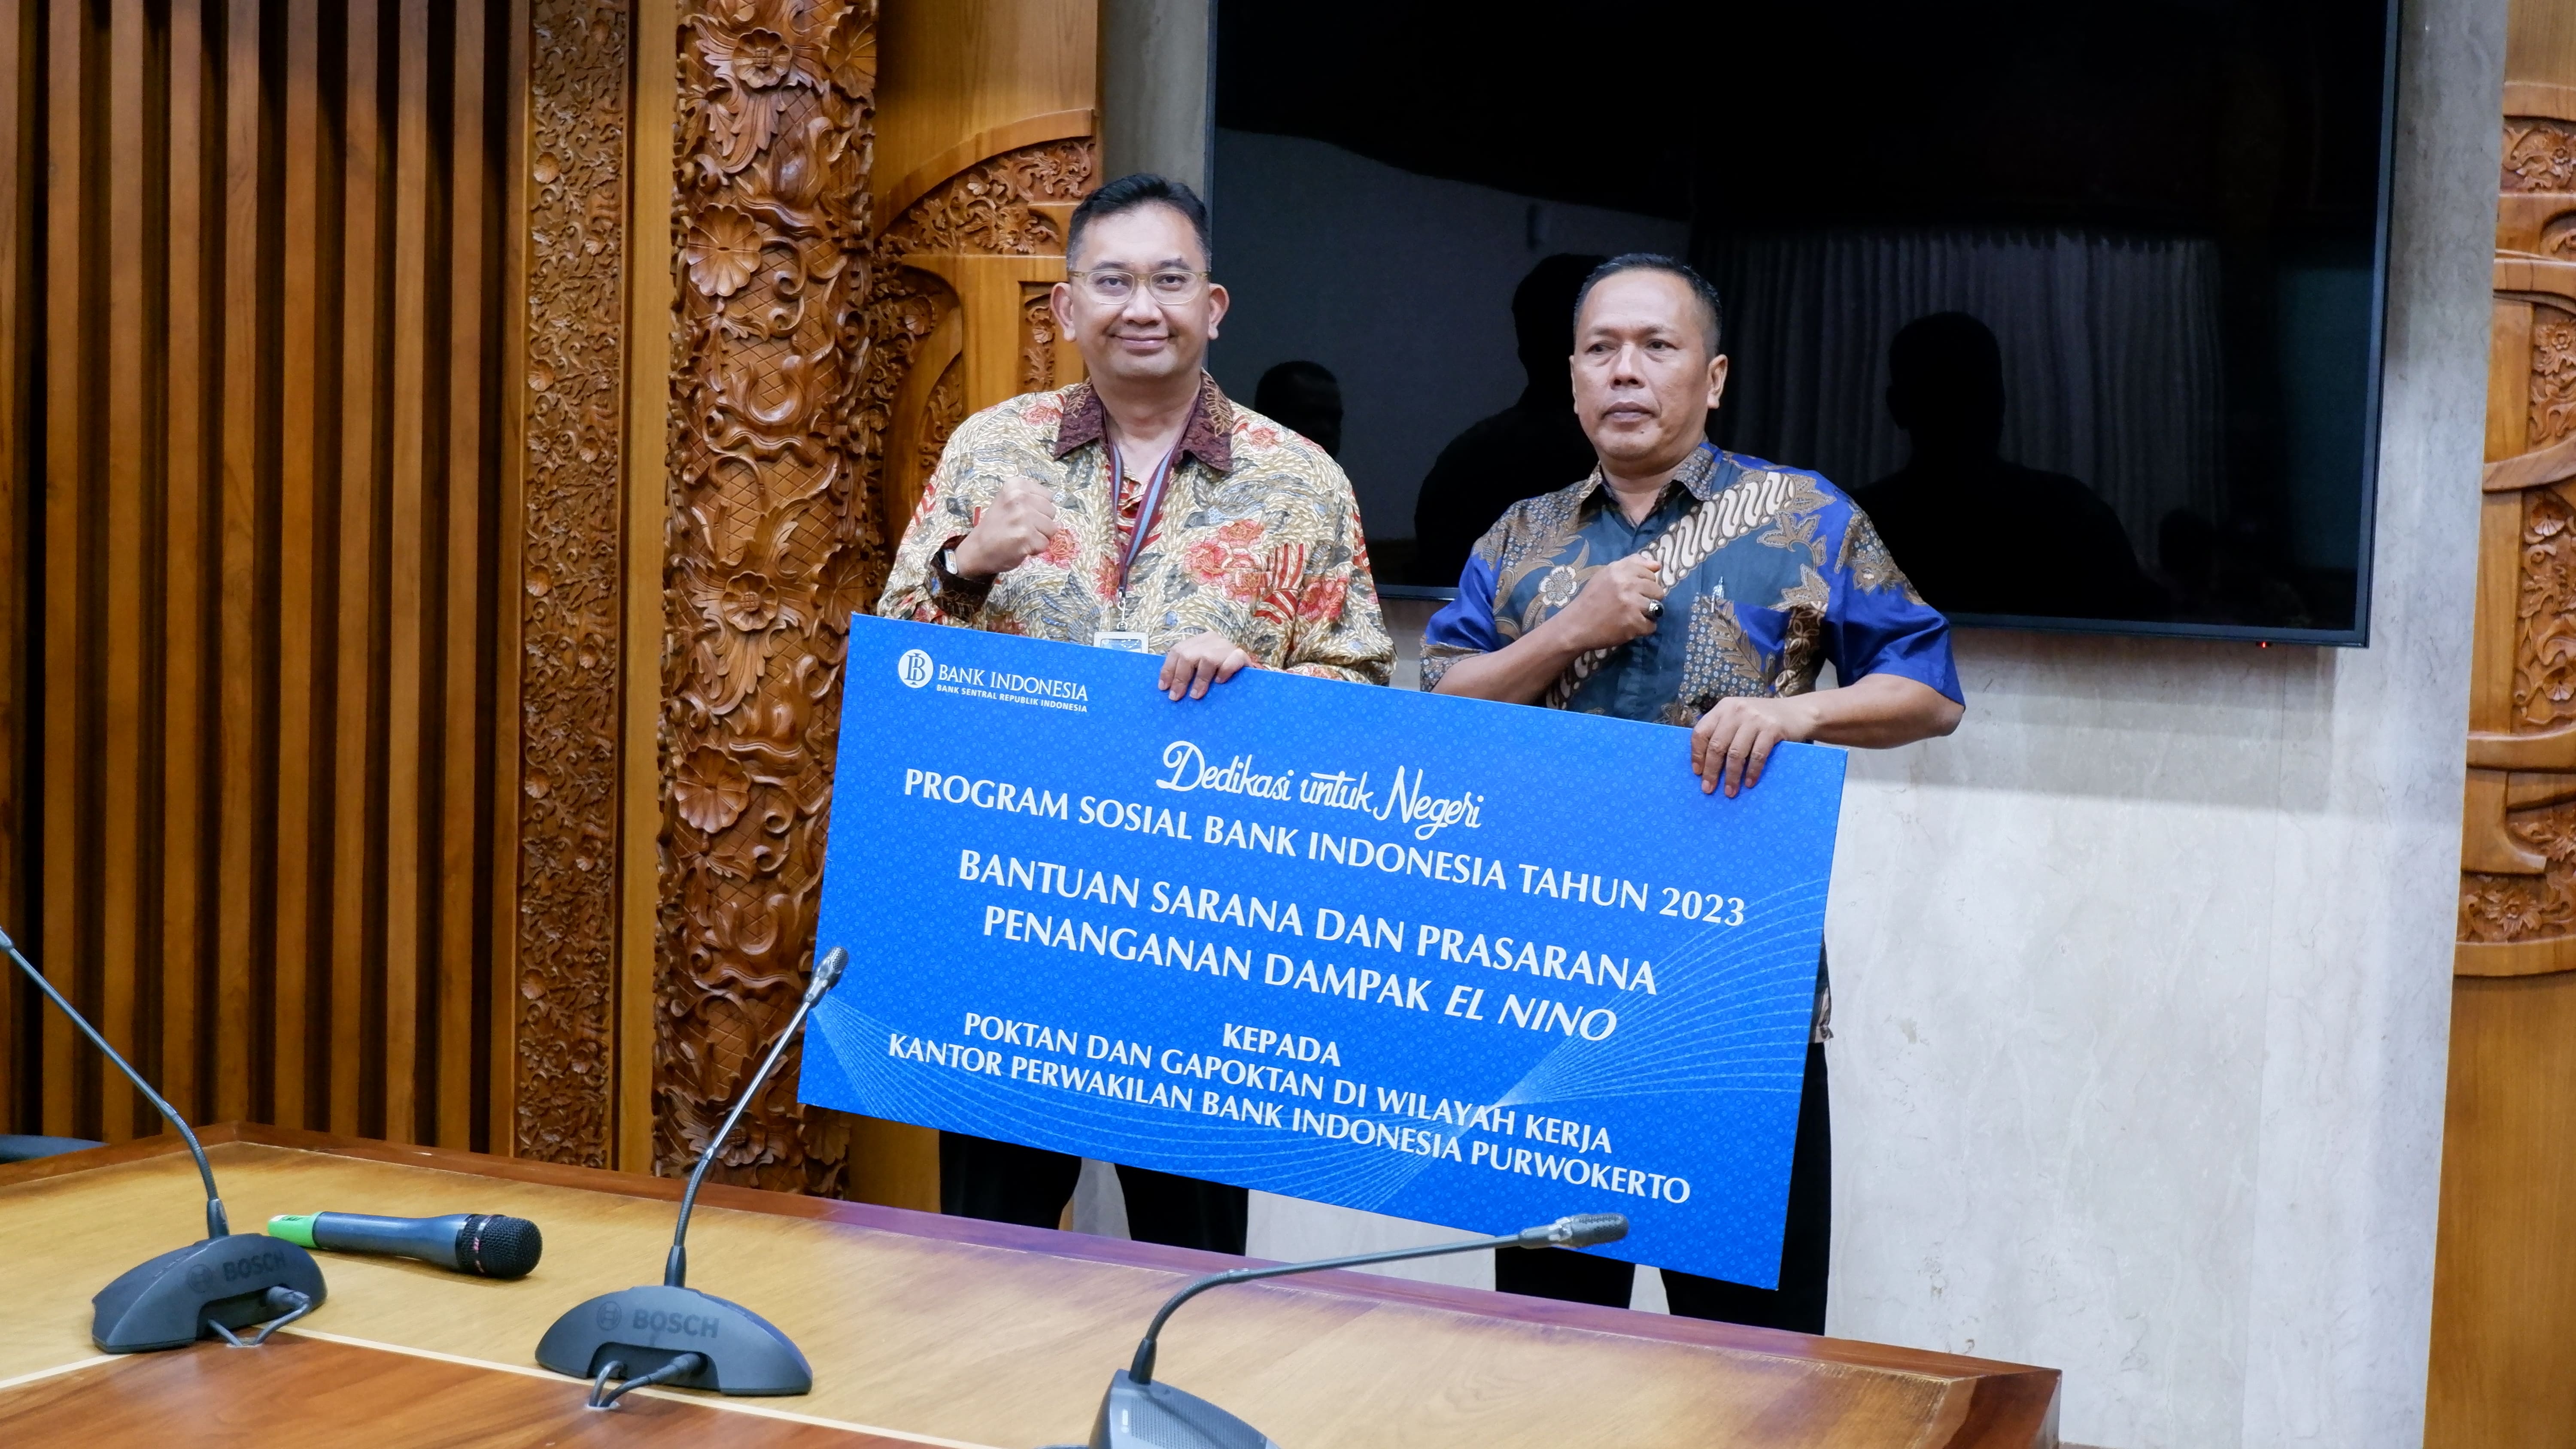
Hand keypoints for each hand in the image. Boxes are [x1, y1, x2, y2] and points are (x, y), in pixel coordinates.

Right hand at [951, 478, 1060, 578]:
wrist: (977, 549)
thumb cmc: (996, 526)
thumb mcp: (1008, 501)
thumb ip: (1029, 498)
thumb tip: (1052, 504)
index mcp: (1015, 485)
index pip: (1048, 496)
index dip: (1040, 509)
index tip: (1024, 515)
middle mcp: (1020, 497)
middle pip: (1052, 511)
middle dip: (1041, 523)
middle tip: (1022, 528)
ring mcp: (1023, 516)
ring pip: (1052, 528)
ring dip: (1040, 536)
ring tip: (1022, 537)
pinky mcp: (1026, 535)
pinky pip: (1045, 543)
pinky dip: (1036, 549)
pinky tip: (1021, 546)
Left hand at [1159, 631, 1252, 700]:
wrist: (1248, 678)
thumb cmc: (1219, 677)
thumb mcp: (1200, 672)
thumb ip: (1188, 674)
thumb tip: (1168, 691)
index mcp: (1198, 642)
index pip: (1177, 651)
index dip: (1168, 670)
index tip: (1163, 688)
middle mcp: (1211, 640)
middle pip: (1188, 654)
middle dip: (1180, 678)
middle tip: (1176, 696)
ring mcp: (1226, 646)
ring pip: (1207, 658)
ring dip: (1200, 679)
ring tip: (1196, 695)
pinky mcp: (1241, 655)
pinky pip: (1231, 660)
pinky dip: (1224, 672)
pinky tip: (1220, 683)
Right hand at [1544, 555, 1666, 652]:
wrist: (1576, 625)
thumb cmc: (1592, 599)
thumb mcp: (1606, 574)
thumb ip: (1632, 564)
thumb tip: (1657, 565)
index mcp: (1620, 571)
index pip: (1650, 574)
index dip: (1644, 584)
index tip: (1631, 591)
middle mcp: (1627, 585)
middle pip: (1657, 591)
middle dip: (1649, 599)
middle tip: (1632, 605)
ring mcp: (1632, 605)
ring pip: (1657, 608)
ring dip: (1647, 614)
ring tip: (1631, 616)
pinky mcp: (1633, 623)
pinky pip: (1651, 626)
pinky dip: (1642, 629)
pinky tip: (1629, 626)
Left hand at [1690, 696, 1820, 796]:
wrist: (1798, 712)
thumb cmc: (1763, 720)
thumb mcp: (1739, 718)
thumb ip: (1723, 731)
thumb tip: (1705, 763)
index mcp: (1723, 708)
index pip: (1701, 732)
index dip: (1697, 754)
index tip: (1697, 772)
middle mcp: (1737, 710)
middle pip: (1717, 745)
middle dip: (1711, 770)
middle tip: (1708, 788)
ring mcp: (1755, 718)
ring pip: (1736, 753)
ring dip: (1731, 776)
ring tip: (1730, 791)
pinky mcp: (1772, 728)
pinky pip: (1758, 755)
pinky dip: (1752, 772)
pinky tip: (1749, 783)